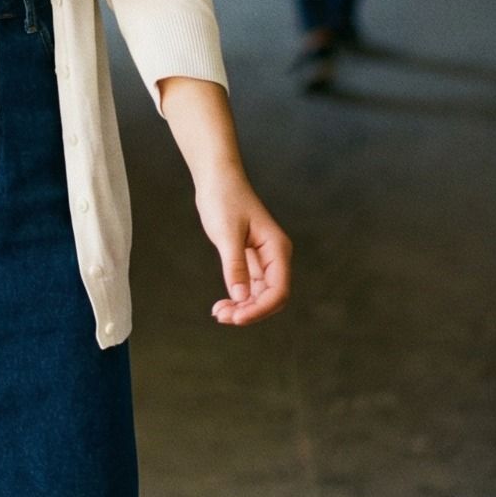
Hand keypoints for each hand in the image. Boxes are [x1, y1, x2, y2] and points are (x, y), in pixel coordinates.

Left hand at [194, 169, 291, 325]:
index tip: (236, 317)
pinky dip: (238, 298)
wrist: (217, 179)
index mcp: (277, 248)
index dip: (260, 309)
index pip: (278, 290)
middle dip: (250, 311)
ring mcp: (264, 259)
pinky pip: (250, 286)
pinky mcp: (250, 259)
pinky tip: (222, 304)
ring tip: (219, 312)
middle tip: (222, 316)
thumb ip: (235, 266)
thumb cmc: (224, 199)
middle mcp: (275, 256)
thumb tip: (241, 297)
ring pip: (260, 294)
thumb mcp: (227, 233)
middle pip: (272, 297)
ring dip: (243, 308)